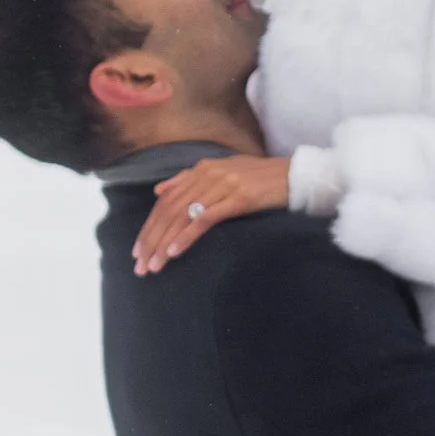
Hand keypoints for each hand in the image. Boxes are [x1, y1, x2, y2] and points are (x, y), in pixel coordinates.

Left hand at [132, 150, 292, 272]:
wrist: (296, 176)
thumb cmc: (261, 179)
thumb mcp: (223, 172)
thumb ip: (191, 180)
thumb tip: (159, 190)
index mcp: (202, 169)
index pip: (166, 201)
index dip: (149, 227)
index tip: (138, 251)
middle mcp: (208, 175)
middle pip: (169, 211)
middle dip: (152, 240)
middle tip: (140, 266)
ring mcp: (223, 185)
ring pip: (183, 216)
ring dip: (165, 243)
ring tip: (154, 265)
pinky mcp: (239, 198)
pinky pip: (206, 219)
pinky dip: (188, 236)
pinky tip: (176, 252)